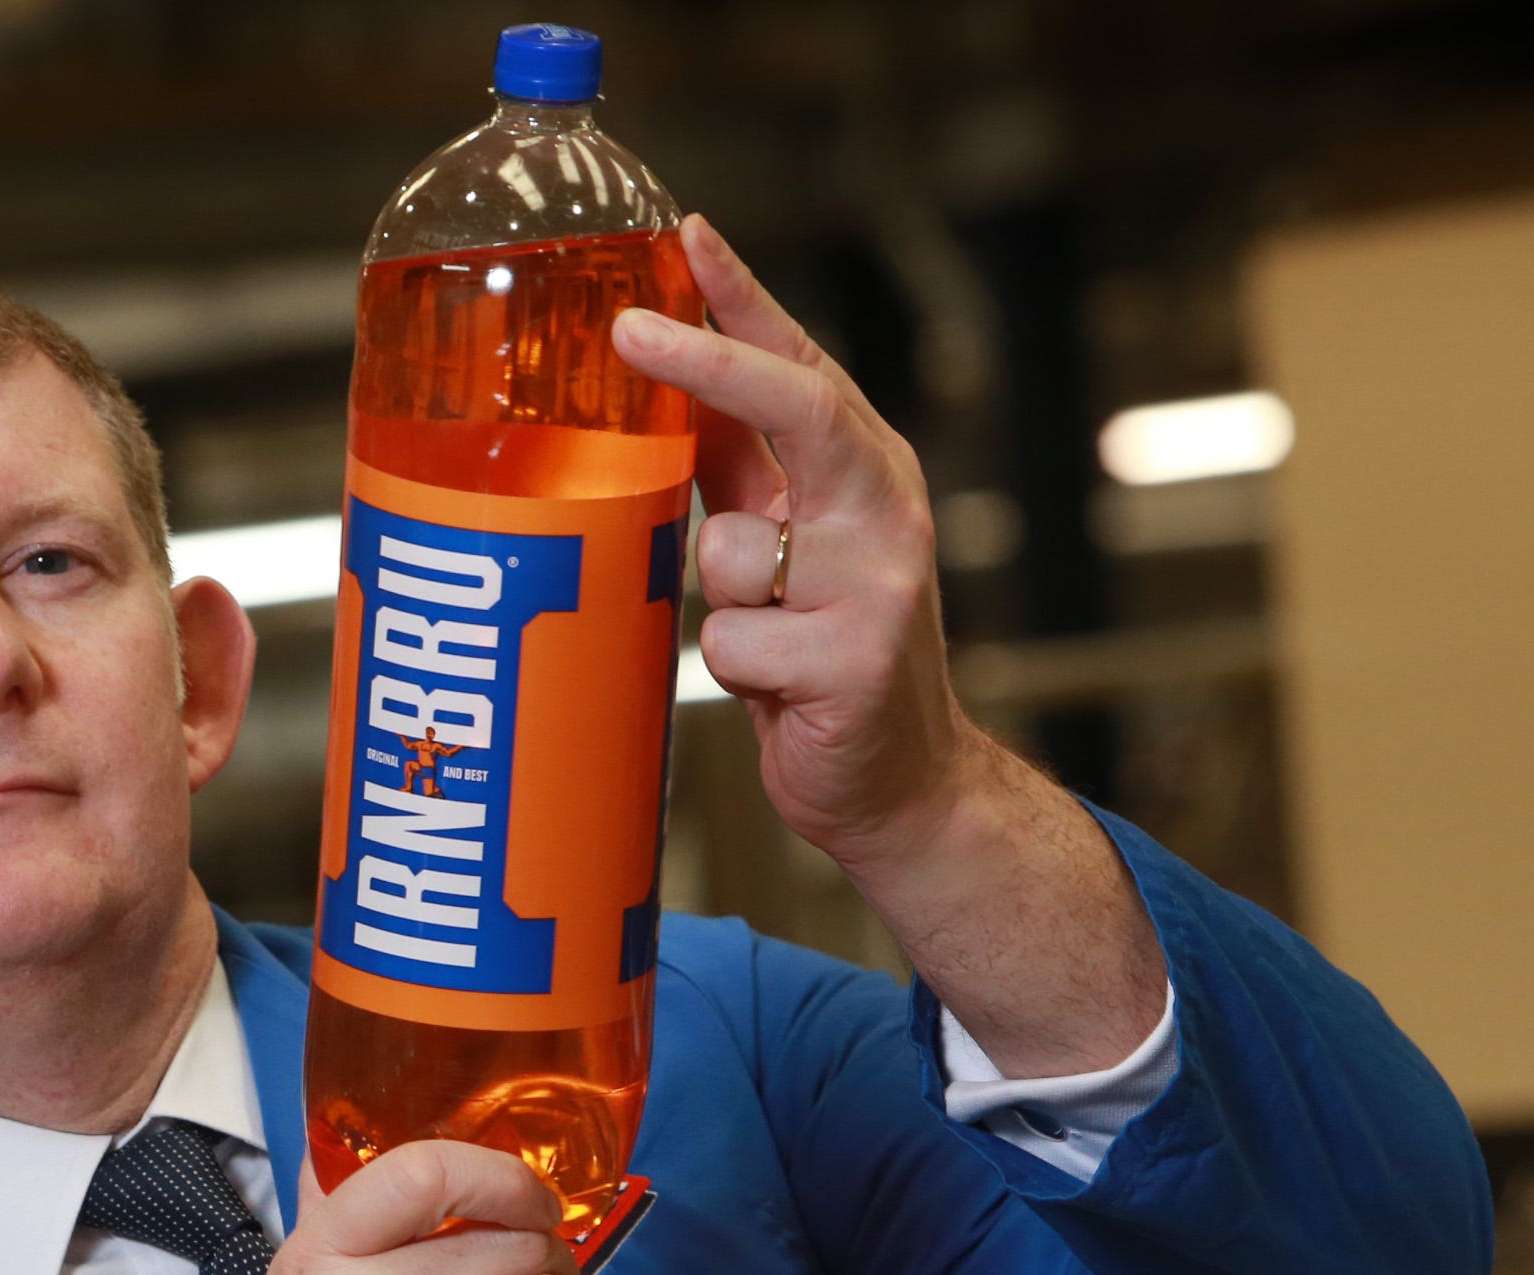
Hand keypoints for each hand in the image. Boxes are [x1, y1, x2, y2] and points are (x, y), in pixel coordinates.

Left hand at [611, 214, 999, 870]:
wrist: (903, 782)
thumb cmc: (828, 656)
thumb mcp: (788, 544)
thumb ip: (741, 470)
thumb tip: (663, 385)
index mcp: (863, 470)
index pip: (800, 363)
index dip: (742, 298)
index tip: (688, 233)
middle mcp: (884, 508)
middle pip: (796, 406)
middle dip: (709, 365)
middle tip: (629, 330)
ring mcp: (879, 582)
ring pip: (730, 552)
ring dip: (717, 603)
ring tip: (766, 642)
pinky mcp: (857, 658)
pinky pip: (733, 642)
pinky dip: (734, 672)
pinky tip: (781, 692)